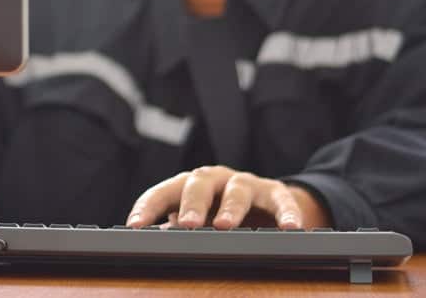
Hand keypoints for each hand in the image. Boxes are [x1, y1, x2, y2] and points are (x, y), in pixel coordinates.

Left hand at [126, 165, 330, 229]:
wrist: (263, 204)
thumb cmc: (219, 213)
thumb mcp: (196, 220)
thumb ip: (174, 230)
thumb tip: (149, 246)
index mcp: (188, 186)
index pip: (163, 193)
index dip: (148, 207)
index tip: (135, 226)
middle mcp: (214, 179)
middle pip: (199, 183)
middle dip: (192, 204)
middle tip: (187, 224)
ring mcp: (245, 183)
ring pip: (237, 189)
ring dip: (231, 207)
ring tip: (226, 225)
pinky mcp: (274, 192)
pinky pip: (281, 200)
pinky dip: (286, 213)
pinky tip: (291, 228)